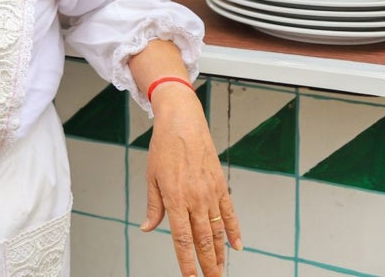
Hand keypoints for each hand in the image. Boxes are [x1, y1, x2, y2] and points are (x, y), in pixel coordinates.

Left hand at [141, 84, 241, 276]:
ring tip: (220, 270)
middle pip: (203, 241)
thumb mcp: (151, 177)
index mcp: (174, 199)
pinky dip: (234, 231)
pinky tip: (237, 246)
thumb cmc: (164, 147)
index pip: (182, 239)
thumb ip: (153, 206)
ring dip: (220, 254)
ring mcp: (210, 193)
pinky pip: (229, 213)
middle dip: (207, 265)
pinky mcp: (220, 185)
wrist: (183, 122)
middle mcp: (194, 199)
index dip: (186, 262)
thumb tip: (147, 228)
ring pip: (217, 231)